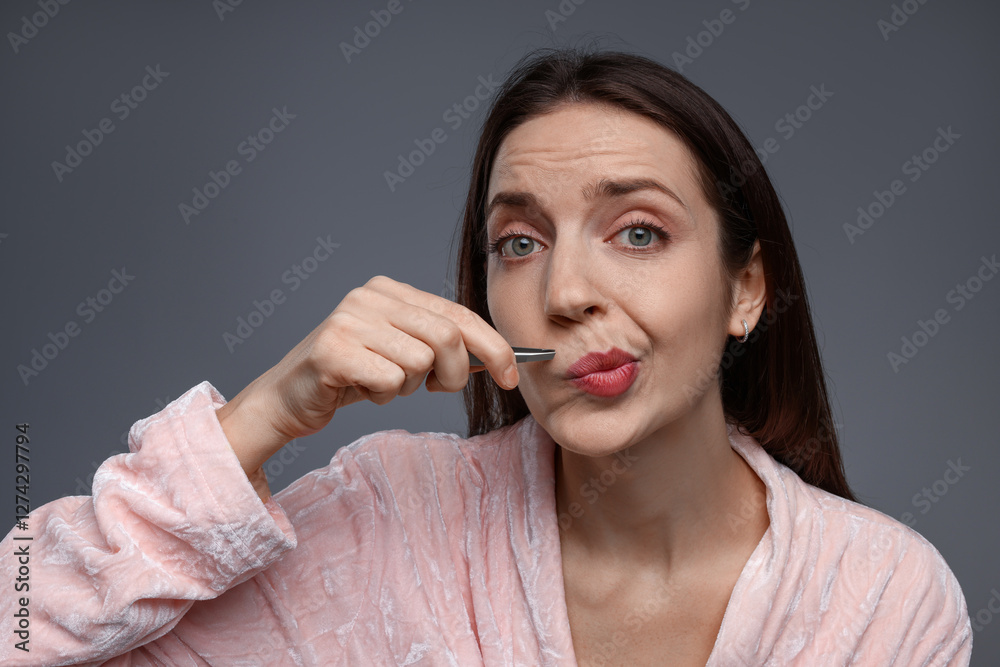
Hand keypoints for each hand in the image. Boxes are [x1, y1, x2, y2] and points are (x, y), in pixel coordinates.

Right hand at [216, 275, 517, 495]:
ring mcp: (348, 320)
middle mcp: (369, 297)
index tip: (511, 375)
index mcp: (390, 290)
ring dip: (408, 387)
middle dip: (454, 373)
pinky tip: (359, 389)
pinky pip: (390, 380)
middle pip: (447, 336)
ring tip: (380, 384)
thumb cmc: (352, 377)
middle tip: (436, 389)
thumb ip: (442, 346)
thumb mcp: (403, 353)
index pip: (458, 313)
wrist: (288, 399)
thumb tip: (500, 358)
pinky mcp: (331, 349)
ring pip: (420, 362)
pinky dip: (383, 395)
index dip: (493, 345)